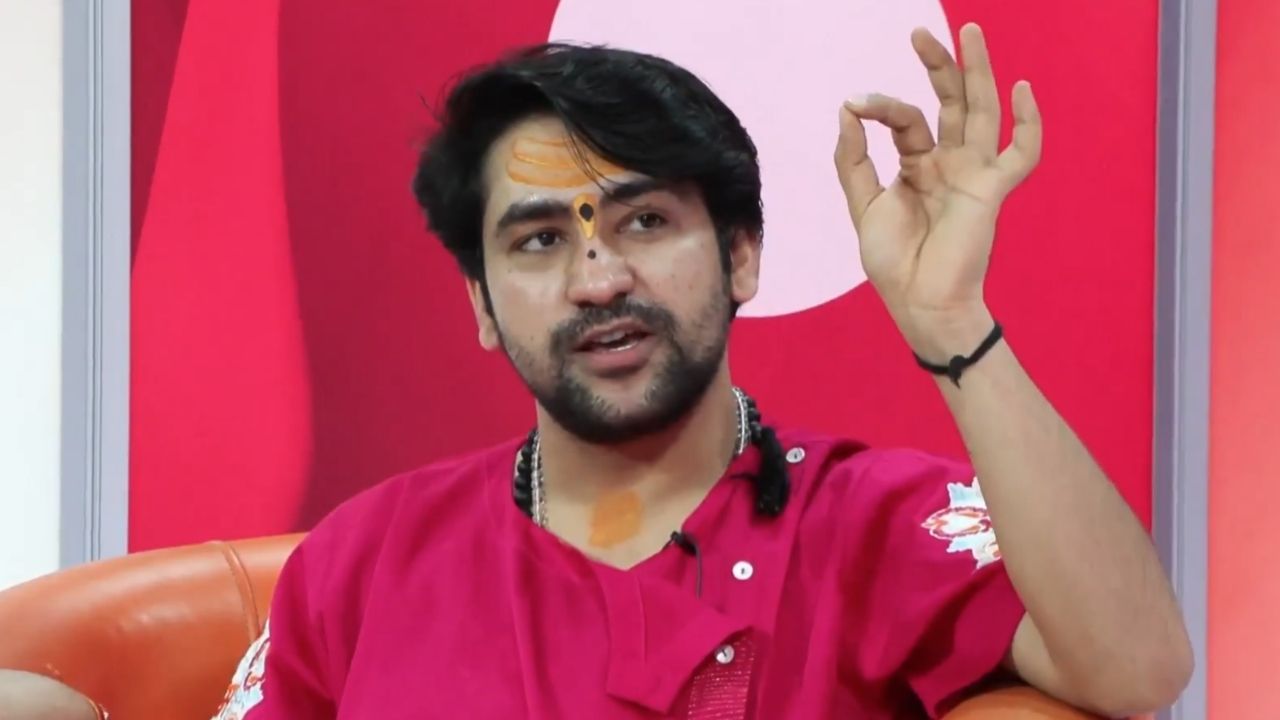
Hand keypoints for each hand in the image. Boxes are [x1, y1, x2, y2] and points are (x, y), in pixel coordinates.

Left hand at [834, 23, 1041, 358]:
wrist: (919, 303)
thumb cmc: (894, 263)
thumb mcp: (863, 205)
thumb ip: (854, 159)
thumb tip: (847, 110)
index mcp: (920, 167)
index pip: (906, 120)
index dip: (880, 106)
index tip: (854, 104)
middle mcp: (949, 163)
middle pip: (951, 102)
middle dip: (939, 66)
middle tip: (920, 33)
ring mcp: (973, 174)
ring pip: (982, 112)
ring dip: (978, 73)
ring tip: (970, 32)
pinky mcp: (992, 191)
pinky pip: (1021, 153)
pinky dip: (1028, 123)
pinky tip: (1023, 89)